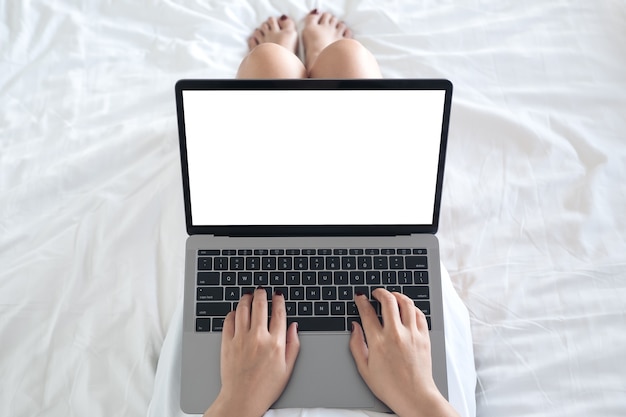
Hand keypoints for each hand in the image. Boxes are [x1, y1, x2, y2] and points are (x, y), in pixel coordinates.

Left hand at [203, 288, 299, 416]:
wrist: (242, 399)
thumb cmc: (265, 388)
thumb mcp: (287, 368)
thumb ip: (293, 345)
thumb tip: (294, 327)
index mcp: (275, 343)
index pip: (278, 313)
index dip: (279, 300)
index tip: (278, 295)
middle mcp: (258, 338)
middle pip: (259, 305)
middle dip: (261, 294)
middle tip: (261, 291)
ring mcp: (240, 339)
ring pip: (242, 309)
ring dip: (246, 299)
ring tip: (248, 296)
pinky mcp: (227, 343)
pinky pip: (229, 320)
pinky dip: (233, 312)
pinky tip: (236, 312)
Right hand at [349, 288, 458, 416]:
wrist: (414, 396)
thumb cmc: (390, 386)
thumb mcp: (364, 369)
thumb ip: (356, 345)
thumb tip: (354, 327)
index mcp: (378, 342)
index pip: (367, 312)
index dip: (362, 301)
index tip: (360, 297)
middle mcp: (395, 334)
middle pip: (388, 301)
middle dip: (379, 292)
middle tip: (376, 293)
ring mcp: (412, 334)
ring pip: (406, 303)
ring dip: (397, 295)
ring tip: (392, 296)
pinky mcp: (424, 337)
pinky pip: (419, 314)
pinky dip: (412, 308)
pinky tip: (407, 309)